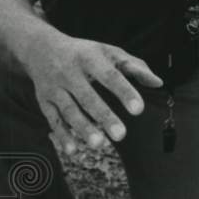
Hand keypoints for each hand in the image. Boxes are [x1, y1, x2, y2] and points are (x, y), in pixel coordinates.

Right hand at [26, 35, 162, 153]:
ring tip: (100, 145)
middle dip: (104, 116)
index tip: (138, 109)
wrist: (40, 47)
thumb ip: (134, 67)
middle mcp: (69, 72)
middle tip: (121, 135)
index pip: (109, 76)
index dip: (124, 92)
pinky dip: (62, 136)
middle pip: (87, 96)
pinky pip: (53, 120)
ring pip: (69, 110)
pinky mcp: (44, 101)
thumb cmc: (84, 53)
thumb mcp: (108, 52)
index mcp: (89, 58)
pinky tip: (74, 151)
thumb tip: (158, 82)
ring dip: (83, 128)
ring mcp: (55, 87)